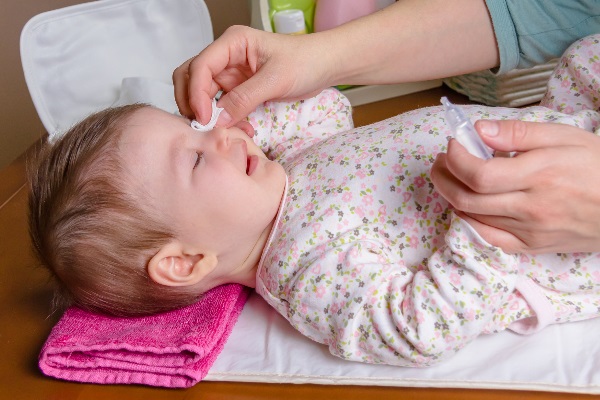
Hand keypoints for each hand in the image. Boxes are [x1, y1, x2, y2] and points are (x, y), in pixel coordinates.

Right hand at [173, 25, 331, 125]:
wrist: (324, 66)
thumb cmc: (305, 62)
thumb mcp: (275, 80)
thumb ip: (244, 99)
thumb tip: (218, 119)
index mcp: (232, 43)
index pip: (200, 66)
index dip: (195, 93)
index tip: (203, 118)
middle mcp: (226, 56)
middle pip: (191, 78)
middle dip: (192, 103)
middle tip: (203, 127)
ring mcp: (230, 74)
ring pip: (202, 95)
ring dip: (208, 114)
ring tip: (224, 130)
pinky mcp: (238, 89)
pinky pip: (220, 106)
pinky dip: (223, 119)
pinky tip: (239, 128)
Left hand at [431, 119, 599, 253]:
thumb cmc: (599, 166)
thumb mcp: (564, 137)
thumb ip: (518, 133)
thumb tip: (478, 130)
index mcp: (540, 175)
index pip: (478, 174)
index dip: (455, 159)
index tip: (452, 145)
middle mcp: (531, 207)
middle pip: (467, 198)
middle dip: (443, 177)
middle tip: (441, 162)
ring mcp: (530, 231)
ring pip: (473, 218)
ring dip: (452, 196)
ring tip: (451, 177)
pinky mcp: (532, 247)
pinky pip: (489, 239)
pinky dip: (469, 223)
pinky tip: (466, 206)